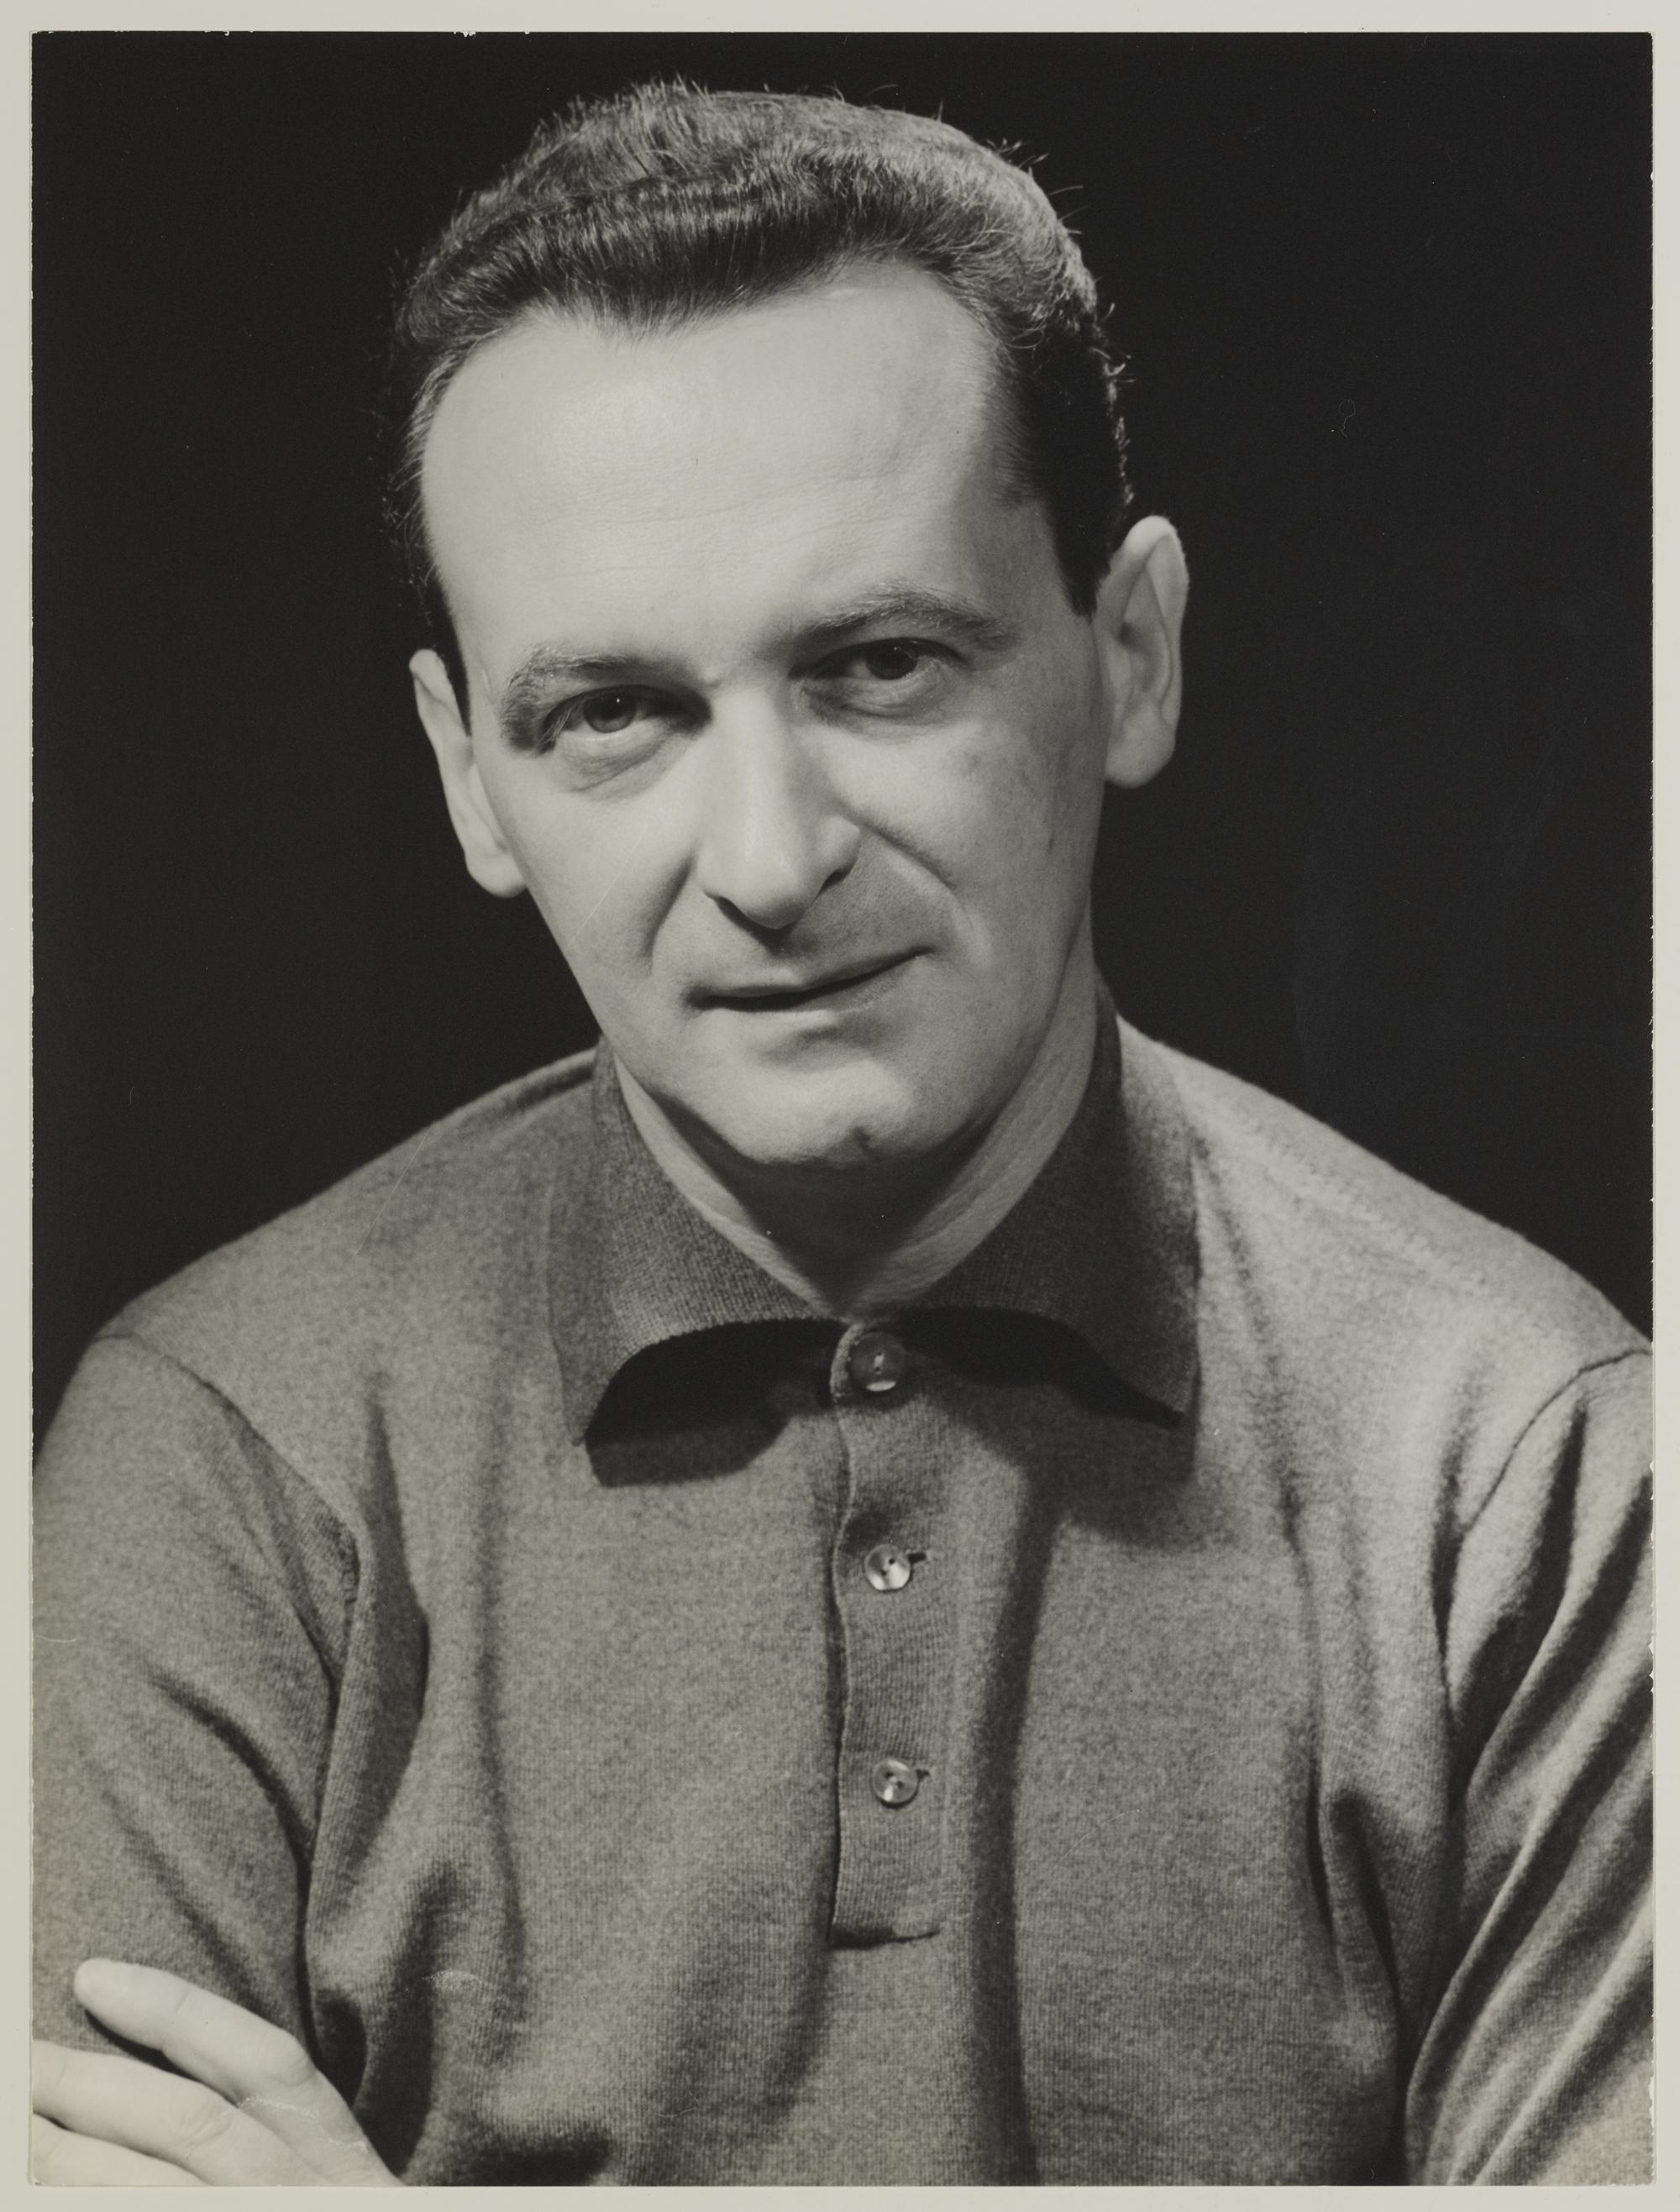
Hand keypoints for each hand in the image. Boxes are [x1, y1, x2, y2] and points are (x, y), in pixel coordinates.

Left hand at [32, 1958, 399, 2185]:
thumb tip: (136, 2069)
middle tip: (14, 2061)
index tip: (89, 1978)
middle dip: (82, 2087)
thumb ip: (269, 2129)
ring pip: (143, 2194)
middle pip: (181, 2123)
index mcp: (331, 2152)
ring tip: (12, 2127)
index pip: (257, 2061)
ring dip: (61, 2160)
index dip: (170, 2011)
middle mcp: (294, 2192)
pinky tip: (46, 2191)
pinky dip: (88, 2207)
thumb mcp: (331, 2175)